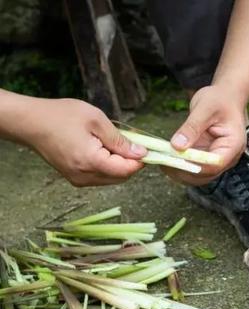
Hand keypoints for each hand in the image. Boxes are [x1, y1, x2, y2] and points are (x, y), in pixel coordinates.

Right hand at [26, 98, 145, 186]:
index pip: (127, 170)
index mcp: (91, 162)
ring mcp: (79, 180)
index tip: (146, 145)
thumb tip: (141, 153)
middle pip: (122, 177)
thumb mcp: (96, 121)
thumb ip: (120, 140)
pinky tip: (103, 148)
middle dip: (130, 161)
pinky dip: (108, 165)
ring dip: (119, 163)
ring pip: (112, 178)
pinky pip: (100, 176)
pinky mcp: (75, 178)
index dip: (141, 160)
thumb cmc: (61, 116)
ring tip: (113, 142)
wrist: (31, 122)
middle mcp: (85, 177)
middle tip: (130, 140)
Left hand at [165, 85, 246, 185]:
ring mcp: (216, 158)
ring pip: (198, 175)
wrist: (226, 97)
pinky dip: (179, 165)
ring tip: (161, 159)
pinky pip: (193, 167)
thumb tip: (177, 146)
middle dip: (183, 171)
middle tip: (162, 161)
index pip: (214, 164)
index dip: (193, 165)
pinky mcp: (206, 156)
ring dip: (179, 171)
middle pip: (205, 174)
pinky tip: (166, 157)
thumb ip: (191, 127)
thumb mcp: (205, 108)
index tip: (173, 160)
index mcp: (232, 145)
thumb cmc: (220, 100)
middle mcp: (227, 157)